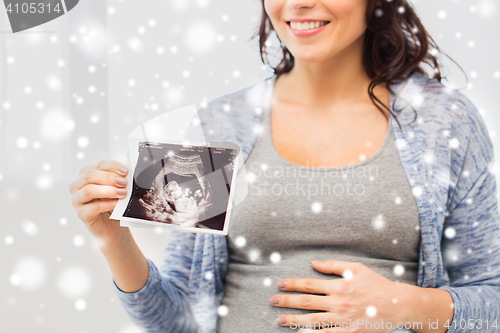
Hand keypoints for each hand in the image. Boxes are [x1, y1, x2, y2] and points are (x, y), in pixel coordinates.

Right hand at [69, 160, 128, 247]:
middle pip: (89, 175)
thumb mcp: (116, 188)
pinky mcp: (81, 214)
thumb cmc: (113, 203)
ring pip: (89, 190)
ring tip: (123, 193)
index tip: (125, 171)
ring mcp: (77, 200)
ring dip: (108, 190)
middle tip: (124, 182)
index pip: (98, 165)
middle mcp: (77, 186)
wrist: (112, 225)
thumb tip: (127, 174)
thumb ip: (118, 179)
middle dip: (109, 177)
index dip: (112, 166)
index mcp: (85, 174)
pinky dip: (107, 204)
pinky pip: (93, 207)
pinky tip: (117, 204)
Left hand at [269, 259, 414, 331]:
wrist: (398, 305)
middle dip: (287, 301)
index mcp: (338, 285)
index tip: (280, 284)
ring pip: (313, 320)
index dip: (292, 284)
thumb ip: (334, 265)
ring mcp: (342, 319)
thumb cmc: (377, 284)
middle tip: (272, 301)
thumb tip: (314, 262)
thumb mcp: (356, 268)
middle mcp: (337, 302)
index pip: (309, 284)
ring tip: (280, 319)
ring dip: (293, 319)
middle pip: (306, 302)